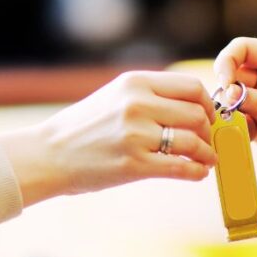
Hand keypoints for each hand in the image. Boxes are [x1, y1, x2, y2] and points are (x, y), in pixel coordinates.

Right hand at [3, 71, 217, 204]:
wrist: (47, 155)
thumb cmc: (83, 128)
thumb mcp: (114, 97)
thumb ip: (149, 96)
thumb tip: (192, 106)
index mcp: (134, 83)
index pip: (191, 87)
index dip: (208, 104)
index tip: (209, 117)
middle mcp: (136, 105)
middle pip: (197, 114)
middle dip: (209, 130)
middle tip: (209, 142)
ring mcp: (136, 135)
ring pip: (193, 141)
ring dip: (206, 153)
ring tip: (206, 160)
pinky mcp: (134, 165)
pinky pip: (181, 167)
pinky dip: (196, 171)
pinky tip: (197, 173)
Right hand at [214, 37, 256, 197]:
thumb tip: (229, 95)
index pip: (243, 49)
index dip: (228, 61)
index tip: (225, 83)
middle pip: (232, 74)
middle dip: (226, 90)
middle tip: (229, 109)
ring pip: (230, 99)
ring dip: (227, 111)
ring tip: (235, 123)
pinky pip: (235, 122)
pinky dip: (232, 128)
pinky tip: (240, 136)